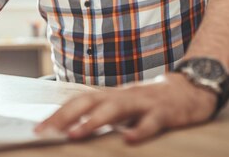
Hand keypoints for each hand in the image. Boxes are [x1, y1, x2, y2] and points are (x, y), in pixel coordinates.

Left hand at [34, 73, 216, 142]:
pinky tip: (129, 139)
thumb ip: (102, 114)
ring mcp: (143, 102)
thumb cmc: (151, 101)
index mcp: (111, 95)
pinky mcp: (165, 112)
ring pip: (116, 109)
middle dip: (66, 116)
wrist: (190, 88)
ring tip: (76, 133)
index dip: (58, 114)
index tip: (39, 128)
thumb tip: (73, 127)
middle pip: (90, 102)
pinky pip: (151, 121)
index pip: (78, 102)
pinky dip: (140, 129)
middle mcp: (123, 95)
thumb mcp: (124, 106)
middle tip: (47, 131)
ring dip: (94, 121)